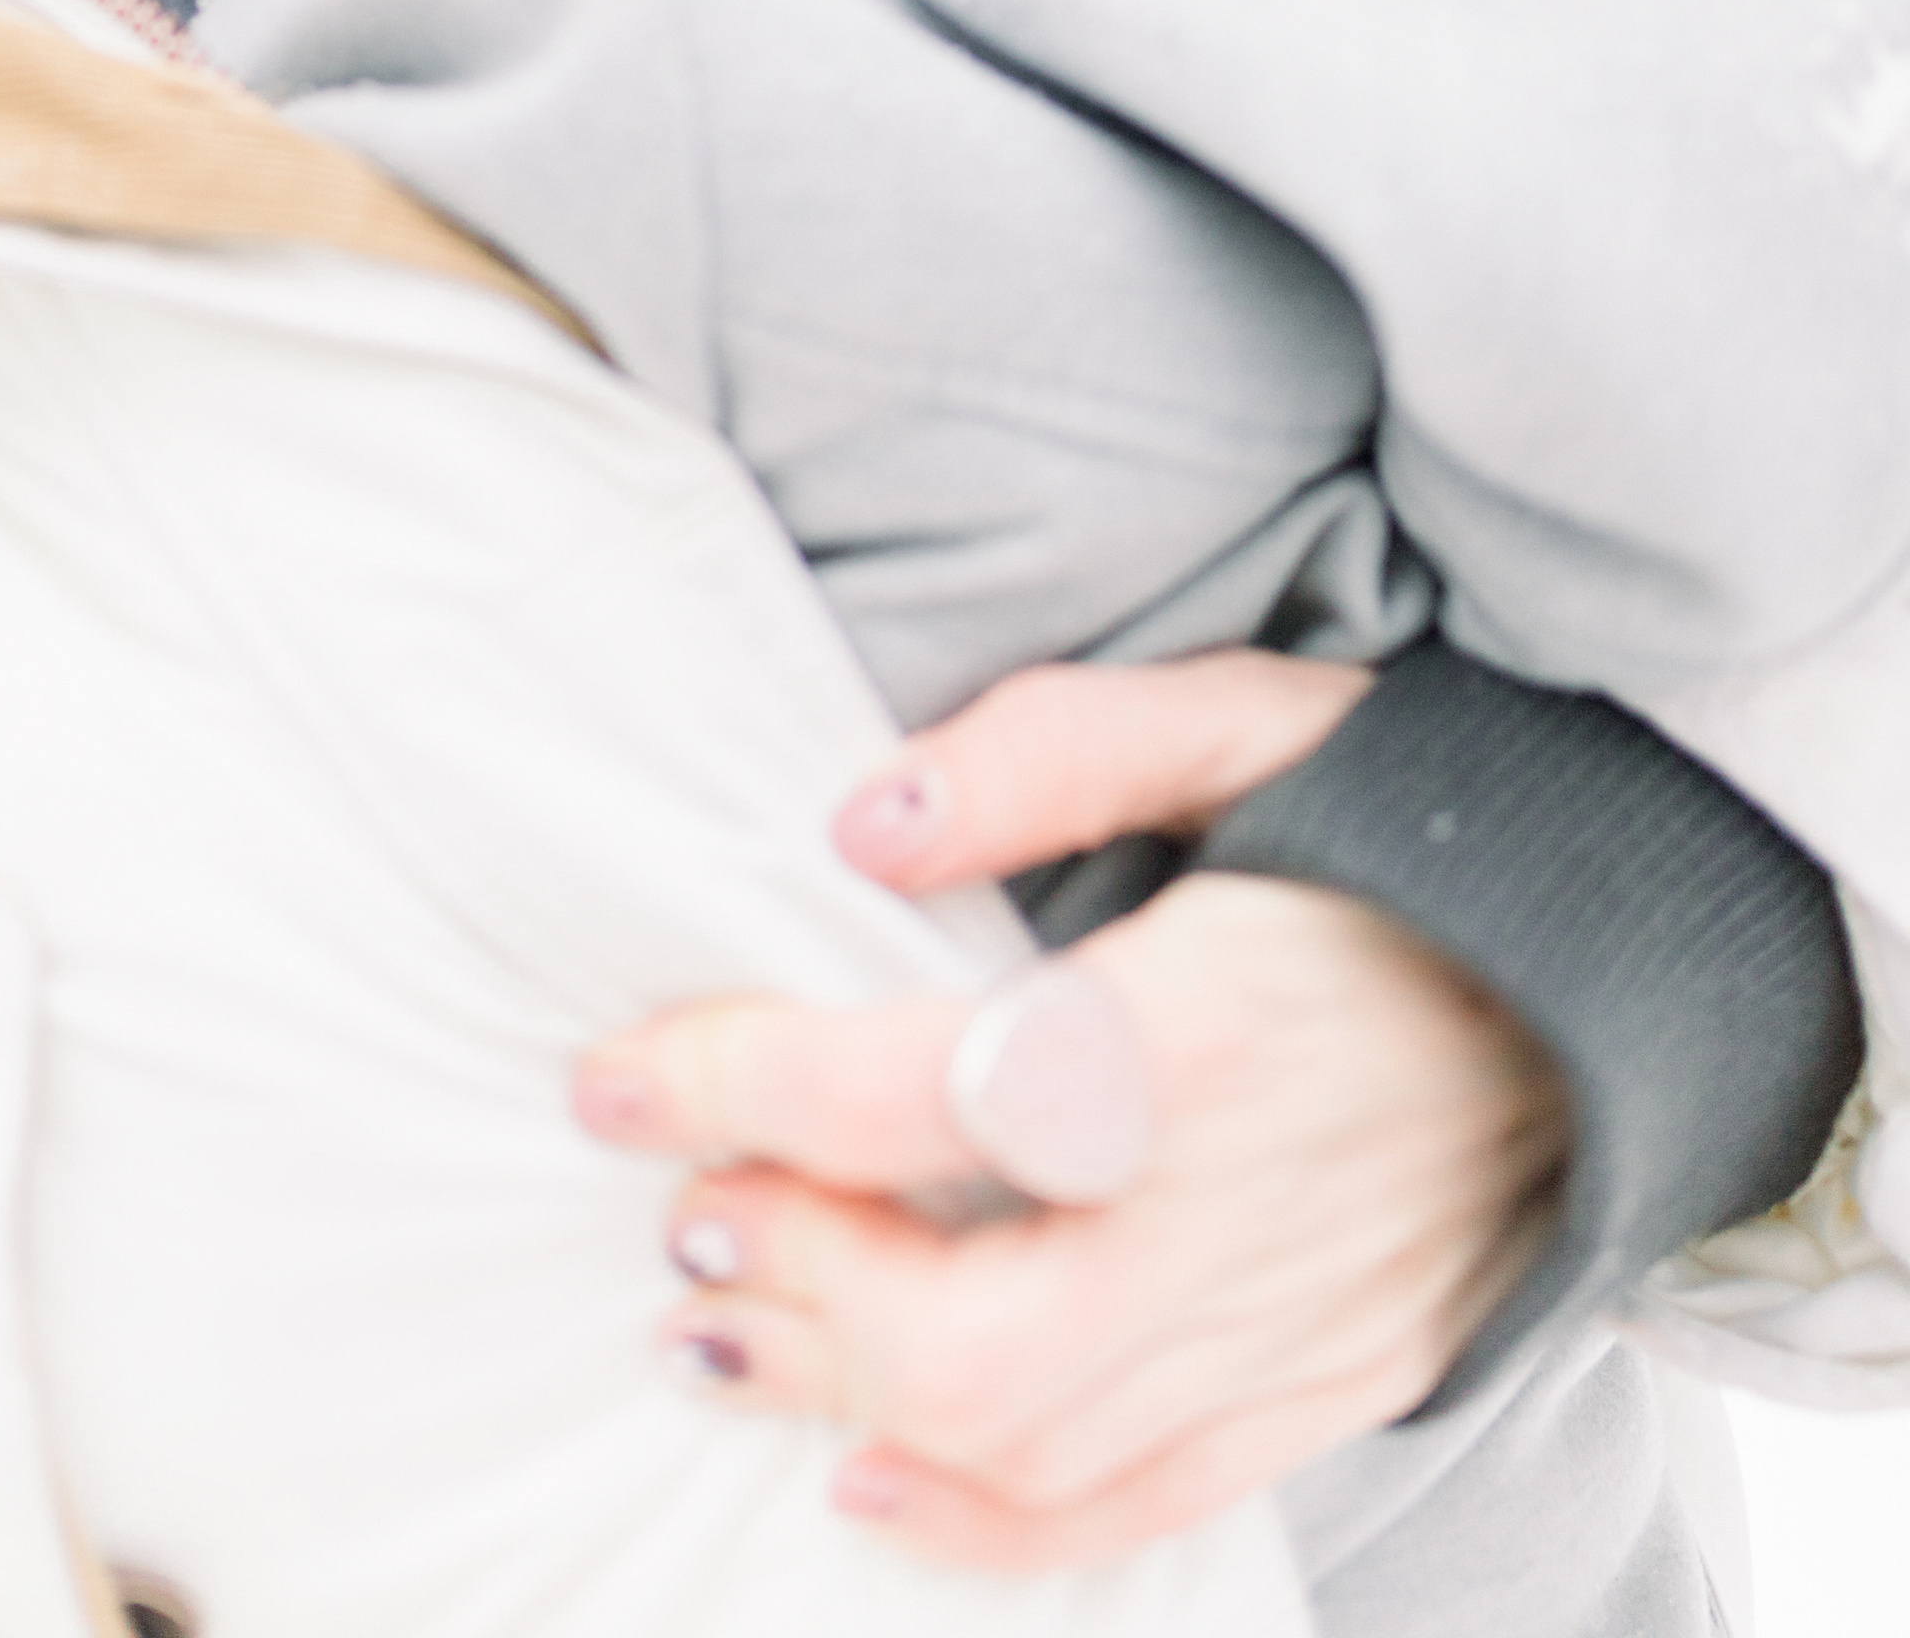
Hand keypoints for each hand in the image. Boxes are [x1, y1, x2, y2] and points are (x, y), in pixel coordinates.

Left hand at [573, 653, 1570, 1570]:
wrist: (1631, 962)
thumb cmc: (1416, 819)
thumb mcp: (1247, 718)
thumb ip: (1052, 751)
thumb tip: (856, 826)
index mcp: (1214, 1022)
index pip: (926, 1093)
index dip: (737, 1087)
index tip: (611, 1077)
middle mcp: (1252, 1206)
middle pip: (974, 1335)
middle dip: (788, 1288)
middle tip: (681, 1212)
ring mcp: (1297, 1323)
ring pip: (1038, 1446)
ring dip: (845, 1404)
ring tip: (717, 1327)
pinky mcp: (1331, 1382)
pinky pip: (1145, 1507)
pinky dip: (990, 1526)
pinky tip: (870, 1474)